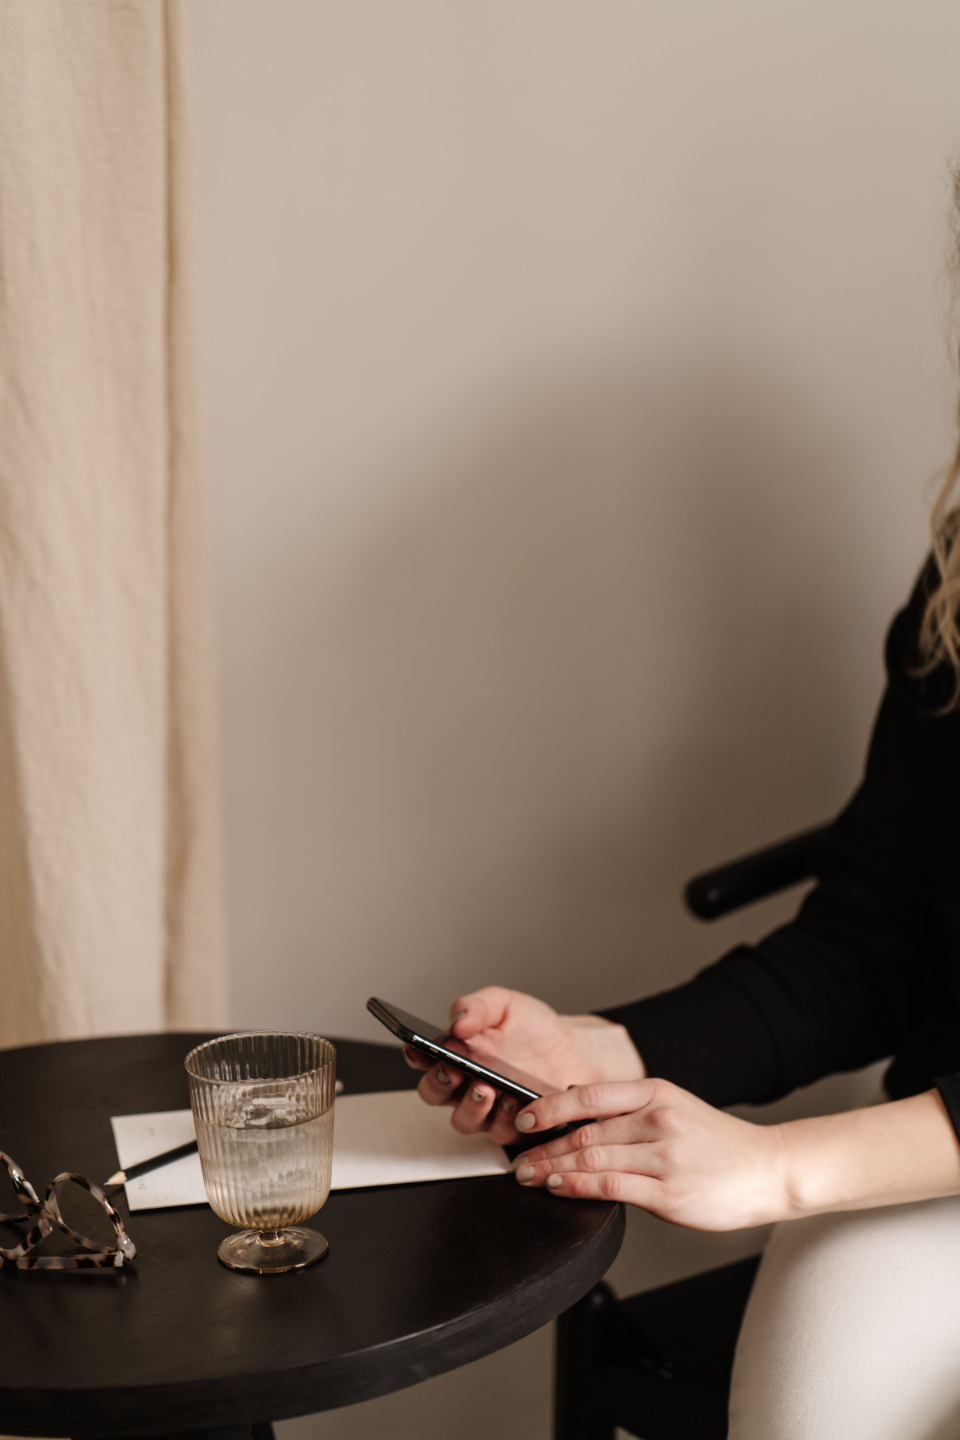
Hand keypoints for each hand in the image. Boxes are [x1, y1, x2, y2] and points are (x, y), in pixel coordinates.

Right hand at [406, 987, 643, 1144]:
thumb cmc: (535, 1030)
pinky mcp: (513, 1127)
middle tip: (452, 1071)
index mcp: (456, 1053)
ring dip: (471, 1107)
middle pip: (433, 1092)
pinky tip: (516, 1100)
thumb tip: (457, 1019)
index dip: (415, 1054)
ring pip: (463, 1120)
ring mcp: (487, 1109)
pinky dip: (506, 1119)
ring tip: (487, 1089)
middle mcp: (465, 1084)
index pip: (423, 1056)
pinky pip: (500, 1132)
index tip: (419, 1048)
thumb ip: (478, 1007)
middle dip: (438, 1084)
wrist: (574, 1052)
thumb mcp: (507, 1005)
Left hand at [511, 1078, 788, 1230]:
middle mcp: (658, 1120)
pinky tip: (559, 1186)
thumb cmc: (717, 1143)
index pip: (589, 1095)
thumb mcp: (674, 1106)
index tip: (525, 1118)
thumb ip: (630, 1106)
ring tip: (528, 1174)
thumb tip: (576, 1101)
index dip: (550, 1106)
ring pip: (592, 1157)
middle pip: (584, 1130)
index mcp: (656, 1092)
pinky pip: (611, 1186)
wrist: (768, 1170)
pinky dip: (578, 1185)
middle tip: (516, 1156)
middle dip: (543, 1145)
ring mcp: (664, 1157)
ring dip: (552, 1167)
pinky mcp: (668, 1193)